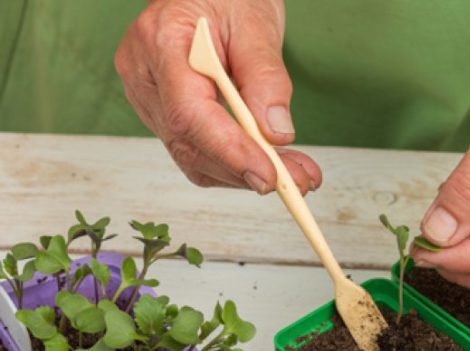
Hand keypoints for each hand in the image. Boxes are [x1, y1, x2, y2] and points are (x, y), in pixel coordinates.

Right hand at [115, 0, 320, 193]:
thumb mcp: (255, 23)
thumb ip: (266, 78)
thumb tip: (276, 134)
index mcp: (160, 42)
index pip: (190, 114)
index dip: (230, 152)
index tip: (268, 176)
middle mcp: (145, 76)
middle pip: (191, 144)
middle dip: (248, 170)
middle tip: (299, 182)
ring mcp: (149, 99)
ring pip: (194, 157)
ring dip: (247, 174)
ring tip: (296, 175)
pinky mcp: (164, 114)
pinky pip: (197, 152)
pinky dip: (236, 165)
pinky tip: (270, 164)